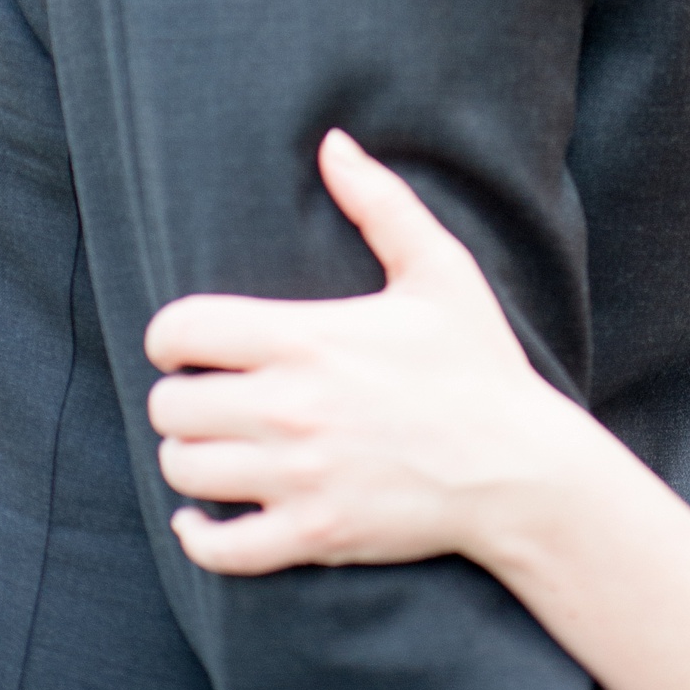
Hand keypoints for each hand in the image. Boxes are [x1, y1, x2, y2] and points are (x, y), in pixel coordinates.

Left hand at [145, 129, 581, 575]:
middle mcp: (292, 408)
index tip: (191, 343)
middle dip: (181, 395)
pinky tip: (204, 515)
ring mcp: (299, 476)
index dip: (171, 335)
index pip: (182, 331)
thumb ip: (380, 201)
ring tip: (218, 444)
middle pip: (171, 405)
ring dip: (191, 456)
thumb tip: (333, 143)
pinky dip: (198, 534)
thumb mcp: (440, 269)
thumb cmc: (477, 363)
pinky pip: (217, 547)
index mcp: (309, 338)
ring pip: (184, 470)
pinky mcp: (311, 533)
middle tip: (209, 394)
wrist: (519, 467)